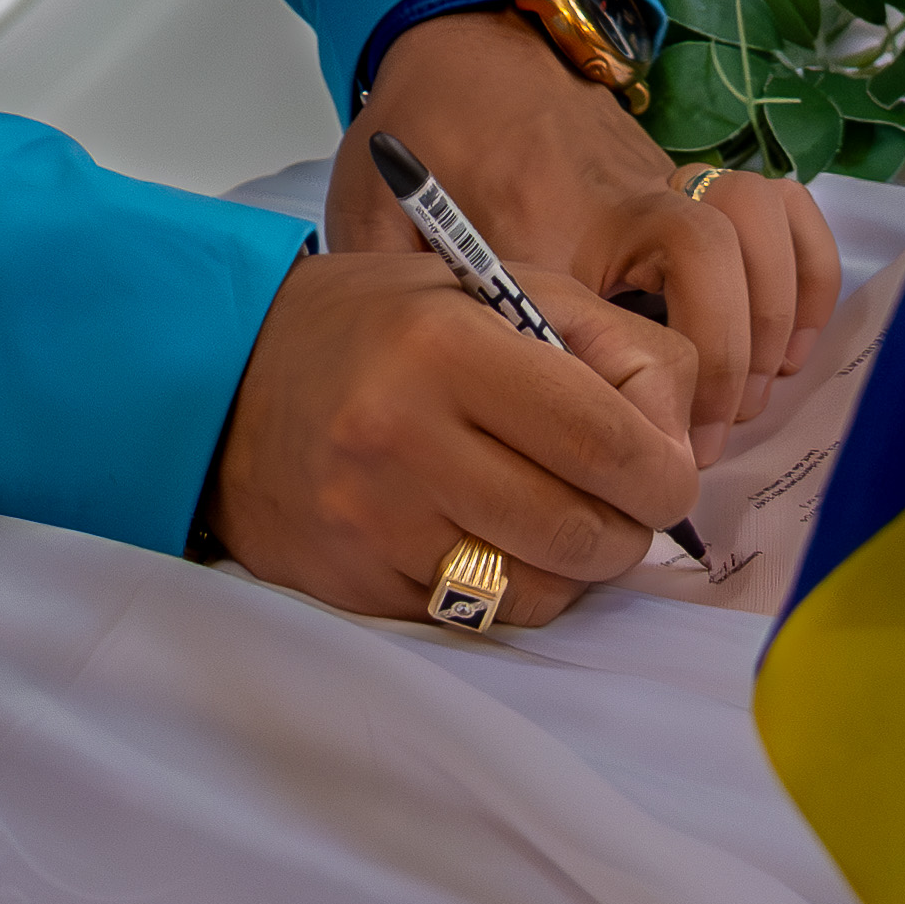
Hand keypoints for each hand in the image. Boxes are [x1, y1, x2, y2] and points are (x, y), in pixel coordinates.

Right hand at [205, 244, 699, 622]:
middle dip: (629, 526)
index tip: (668, 471)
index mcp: (446, 348)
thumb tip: (681, 440)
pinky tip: (493, 540)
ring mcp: (373, 523)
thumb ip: (608, 343)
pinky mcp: (355, 585)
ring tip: (556, 516)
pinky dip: (511, 589)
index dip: (665, 470)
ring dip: (574, 567)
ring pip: (538, 589)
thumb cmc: (381, 327)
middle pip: (581, 530)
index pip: (603, 439)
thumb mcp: (493, 286)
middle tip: (622, 501)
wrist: (223, 380)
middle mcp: (403, 439)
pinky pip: (479, 617)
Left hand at [327, 6, 838, 450]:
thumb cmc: (425, 131)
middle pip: (707, 256)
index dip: (629, 402)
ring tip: (744, 401)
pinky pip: (784, 209)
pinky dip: (808, 274)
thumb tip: (415, 403)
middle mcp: (618, 198)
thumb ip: (391, 300)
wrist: (467, 37)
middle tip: (697, 441)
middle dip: (721, 359)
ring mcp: (667, 182)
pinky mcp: (694, 179)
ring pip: (756, 226)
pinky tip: (790, 344)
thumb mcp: (376, 215)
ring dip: (769, 320)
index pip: (602, 318)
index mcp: (540, 220)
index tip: (627, 462)